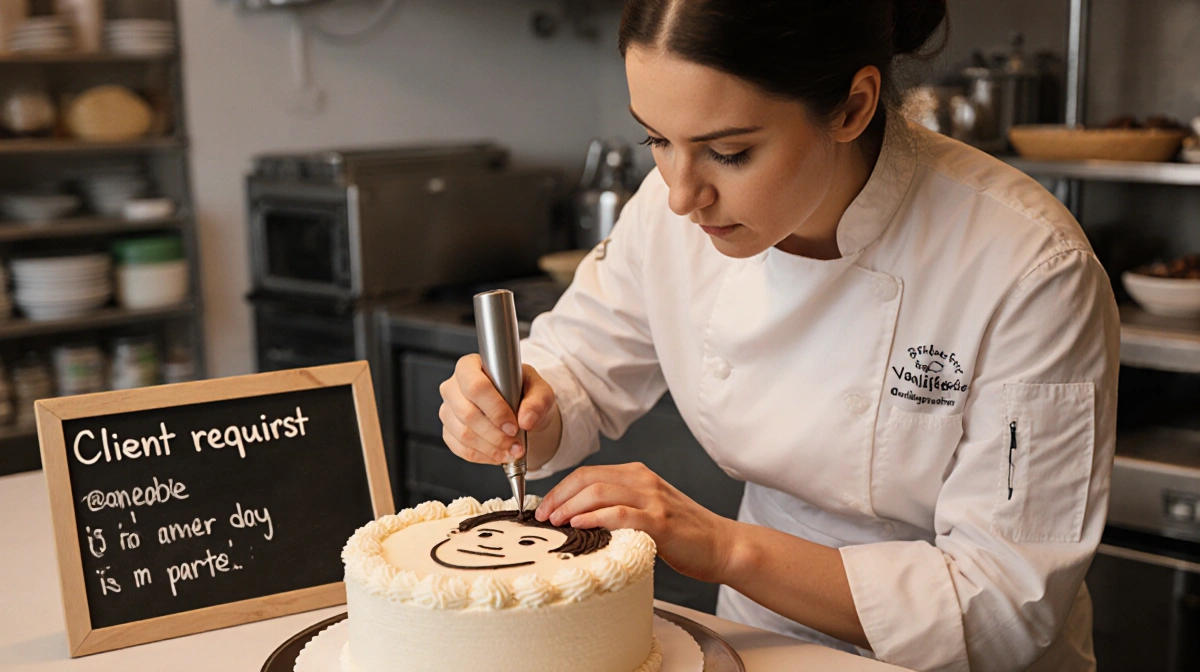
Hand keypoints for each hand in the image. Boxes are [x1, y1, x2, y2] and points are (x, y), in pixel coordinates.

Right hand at [438, 354, 557, 464]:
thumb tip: (526, 419)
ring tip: (512, 451)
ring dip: (491, 448)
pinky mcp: (448, 431)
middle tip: (516, 443)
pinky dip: (483, 456)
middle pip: (467, 413)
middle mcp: (454, 386)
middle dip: (495, 434)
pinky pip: (460, 448)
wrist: (520, 411)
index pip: (475, 386)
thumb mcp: (540, 391)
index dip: (495, 409)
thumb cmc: (525, 394)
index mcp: (471, 366)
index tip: (513, 425)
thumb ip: (537, 401)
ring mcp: (448, 410)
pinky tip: (499, 454)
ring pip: (463, 434)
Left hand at [534, 462, 735, 583]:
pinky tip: (579, 525)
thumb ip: (620, 506)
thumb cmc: (685, 534)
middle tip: (541, 516)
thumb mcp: (649, 510)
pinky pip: (620, 513)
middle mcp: (644, 481)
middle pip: (588, 478)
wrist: (723, 546)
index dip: (561, 488)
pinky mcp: (660, 521)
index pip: (588, 472)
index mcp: (638, 475)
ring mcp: (653, 499)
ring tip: (554, 522)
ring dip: (570, 506)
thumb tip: (577, 519)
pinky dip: (595, 517)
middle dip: (558, 496)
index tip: (544, 506)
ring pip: (600, 491)